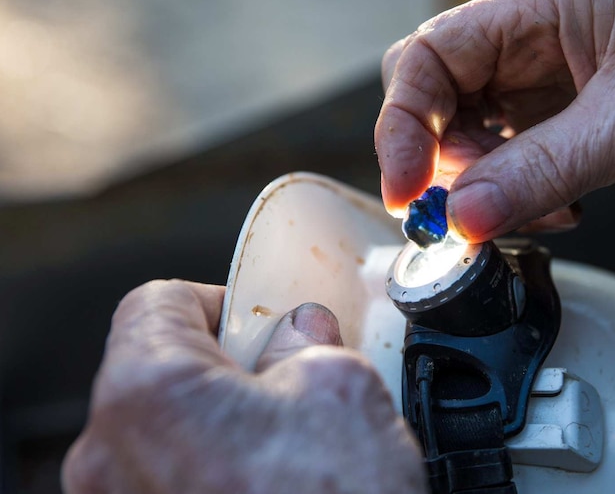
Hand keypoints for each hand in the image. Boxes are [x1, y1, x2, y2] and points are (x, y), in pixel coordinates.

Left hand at [62, 280, 426, 493]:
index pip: (157, 303)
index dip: (220, 301)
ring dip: (224, 428)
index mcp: (146, 393)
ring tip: (290, 449)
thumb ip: (309, 345)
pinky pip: (171, 485)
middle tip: (289, 384)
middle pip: (159, 373)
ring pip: (167, 436)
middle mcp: (109, 458)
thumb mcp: (342, 390)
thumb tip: (302, 336)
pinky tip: (274, 488)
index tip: (261, 322)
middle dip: (227, 370)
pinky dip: (215, 475)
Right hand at [376, 0, 614, 241]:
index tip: (407, 187)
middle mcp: (541, 42)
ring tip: (529, 211)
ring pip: (473, 138)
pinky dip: (516, 198)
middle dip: (440, 158)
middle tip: (454, 214)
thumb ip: (541, 172)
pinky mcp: (572, 129)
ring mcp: (553, 87)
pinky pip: (511, 166)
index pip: (437, 52)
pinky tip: (562, 211)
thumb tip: (465, 217)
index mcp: (549, 6)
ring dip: (482, 187)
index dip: (405, 120)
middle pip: (442, 96)